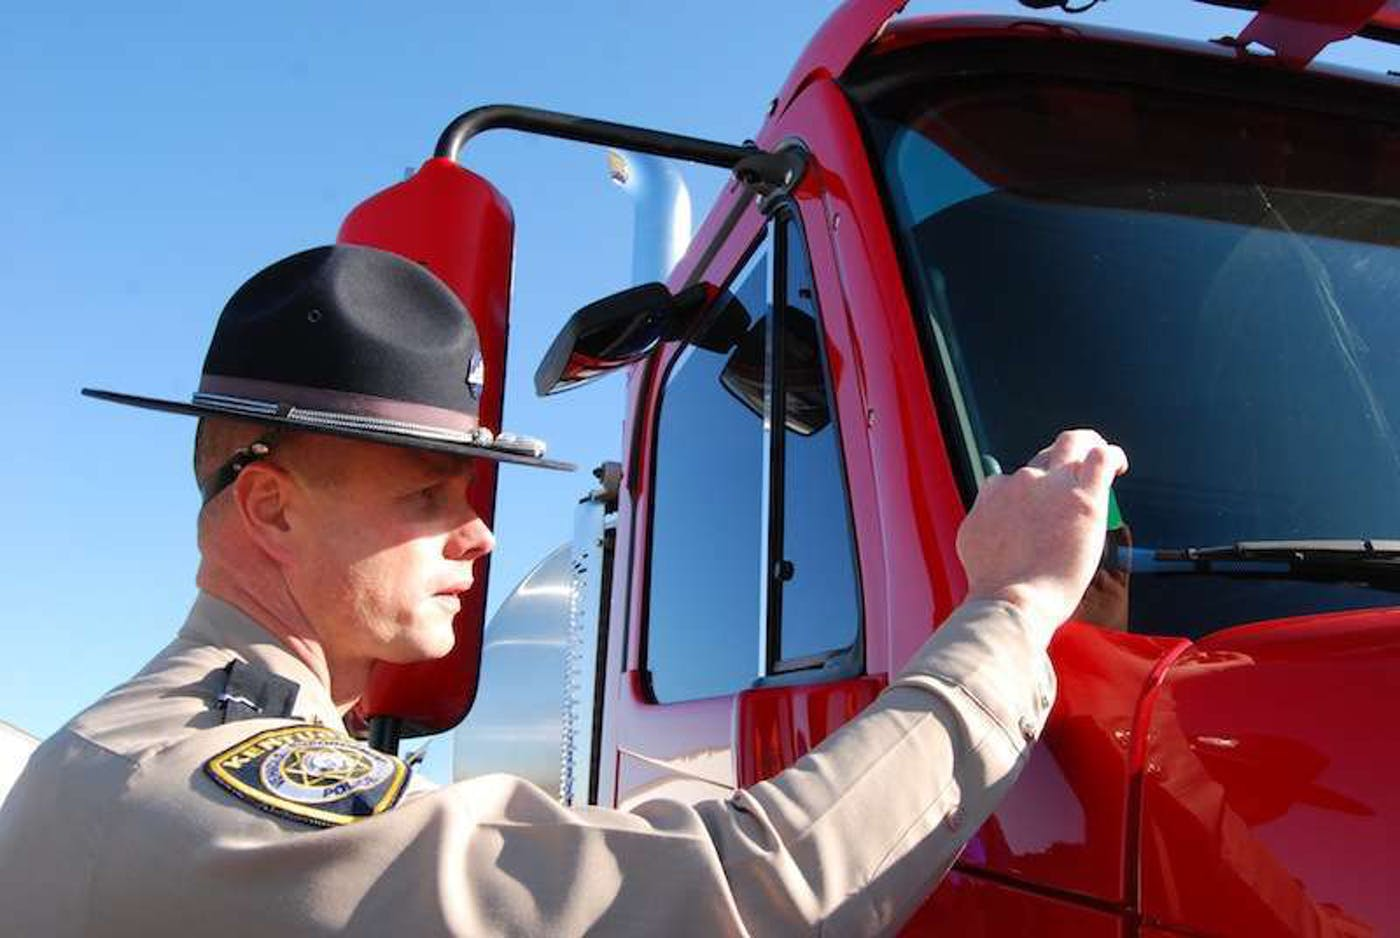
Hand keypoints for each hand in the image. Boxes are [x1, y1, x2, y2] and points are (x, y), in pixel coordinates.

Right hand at [956, 430, 1128, 639]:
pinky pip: (1102, 458)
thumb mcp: (973, 546)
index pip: (1010, 479)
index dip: (1026, 491)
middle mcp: (1020, 481)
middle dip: (1057, 463)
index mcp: (994, 493)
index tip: (1038, 509)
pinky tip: (1118, 467)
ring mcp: (1052, 485)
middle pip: (1042, 457)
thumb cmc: (996, 586)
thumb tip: (993, 520)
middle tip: (1072, 478)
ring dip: (1087, 446)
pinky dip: (1112, 456)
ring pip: (1072, 443)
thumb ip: (985, 522)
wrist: (1012, 600)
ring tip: (1100, 458)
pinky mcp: (1084, 496)